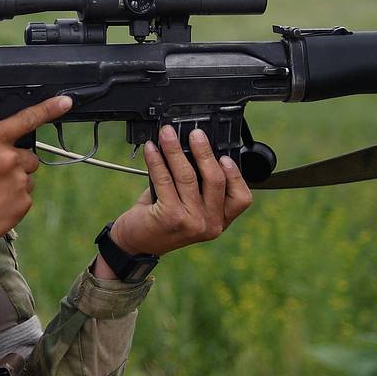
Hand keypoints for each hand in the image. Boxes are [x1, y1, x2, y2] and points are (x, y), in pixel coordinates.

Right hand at [0, 80, 72, 255]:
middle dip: (12, 159)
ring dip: (14, 179)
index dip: (49, 108)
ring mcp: (18, 183)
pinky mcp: (22, 204)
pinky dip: (13, 198)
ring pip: (26, 175)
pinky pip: (24, 196)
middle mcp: (9, 159)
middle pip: (26, 153)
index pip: (26, 118)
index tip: (65, 102)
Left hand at [96, 126, 252, 271]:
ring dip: (175, 150)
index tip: (224, 154)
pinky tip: (152, 149)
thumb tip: (194, 147)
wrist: (135, 242)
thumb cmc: (163, 218)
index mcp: (221, 220)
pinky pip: (165, 180)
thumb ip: (197, 183)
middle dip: (204, 152)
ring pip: (188, 176)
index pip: (241, 197)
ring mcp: (192, 223)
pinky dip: (157, 160)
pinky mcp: (170, 217)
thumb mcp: (188, 203)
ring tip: (167, 134)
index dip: (235, 173)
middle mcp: (211, 225)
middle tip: (195, 133)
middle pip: (215, 180)